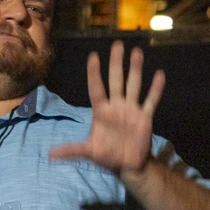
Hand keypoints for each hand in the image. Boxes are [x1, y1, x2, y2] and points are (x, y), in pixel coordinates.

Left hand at [49, 41, 164, 175]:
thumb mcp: (88, 152)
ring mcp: (131, 110)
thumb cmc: (107, 156)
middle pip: (115, 80)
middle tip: (118, 44)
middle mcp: (116, 106)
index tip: (93, 56)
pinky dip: (155, 89)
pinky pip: (150, 101)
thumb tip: (49, 156)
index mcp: (101, 111)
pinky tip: (159, 74)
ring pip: (134, 85)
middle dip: (116, 63)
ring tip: (137, 52)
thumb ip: (71, 150)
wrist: (128, 166)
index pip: (96, 88)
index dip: (94, 73)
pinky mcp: (145, 117)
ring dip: (136, 69)